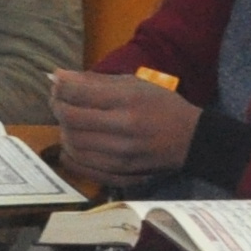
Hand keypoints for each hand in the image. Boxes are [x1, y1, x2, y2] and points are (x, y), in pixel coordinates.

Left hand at [49, 69, 202, 188]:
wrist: (192, 140)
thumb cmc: (163, 106)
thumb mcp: (136, 85)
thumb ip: (96, 82)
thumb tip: (58, 76)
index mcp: (130, 100)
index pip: (79, 93)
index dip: (61, 88)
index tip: (57, 84)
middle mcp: (124, 127)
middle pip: (71, 119)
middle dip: (58, 108)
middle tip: (58, 103)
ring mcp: (122, 155)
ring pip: (72, 144)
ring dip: (64, 131)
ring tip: (69, 123)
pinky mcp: (120, 173)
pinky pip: (80, 166)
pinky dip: (69, 154)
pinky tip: (74, 144)